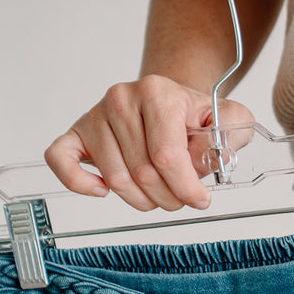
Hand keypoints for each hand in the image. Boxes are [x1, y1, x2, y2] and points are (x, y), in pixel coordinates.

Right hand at [44, 74, 254, 211]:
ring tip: (158, 192)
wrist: (165, 100)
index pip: (166, 156)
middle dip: (168, 197)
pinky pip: (60, 161)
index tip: (200, 199)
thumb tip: (207, 159)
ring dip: (142, 200)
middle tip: (180, 196)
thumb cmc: (192, 116)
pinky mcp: (76, 133)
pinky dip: (80, 184)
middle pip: (143, 173)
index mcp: (157, 93)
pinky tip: (104, 191)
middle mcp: (121, 99)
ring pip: (116, 180)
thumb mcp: (228, 118)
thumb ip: (232, 133)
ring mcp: (95, 116)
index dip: (186, 188)